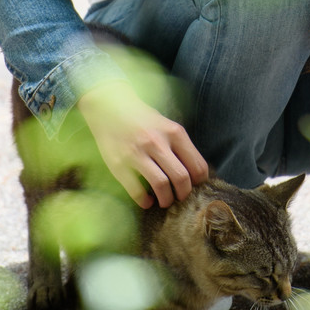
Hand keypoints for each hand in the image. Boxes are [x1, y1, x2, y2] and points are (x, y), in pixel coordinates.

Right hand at [77, 79, 208, 208]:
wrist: (110, 107)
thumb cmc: (143, 119)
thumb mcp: (167, 125)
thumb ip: (180, 145)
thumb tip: (195, 172)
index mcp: (174, 132)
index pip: (197, 165)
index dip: (199, 181)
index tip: (195, 186)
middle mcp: (157, 142)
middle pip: (181, 178)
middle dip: (184, 194)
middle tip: (180, 197)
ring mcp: (137, 153)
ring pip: (161, 186)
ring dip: (166, 200)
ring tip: (165, 201)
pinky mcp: (119, 164)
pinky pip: (136, 190)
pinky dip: (144, 201)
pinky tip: (147, 201)